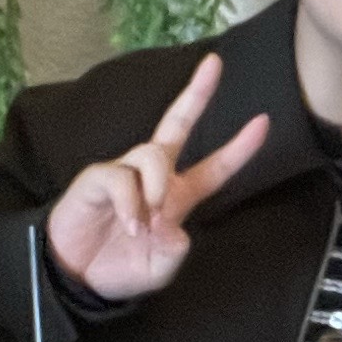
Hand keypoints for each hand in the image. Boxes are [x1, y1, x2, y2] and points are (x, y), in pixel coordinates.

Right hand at [43, 53, 270, 300]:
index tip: (263, 122)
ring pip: (152, 154)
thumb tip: (175, 229)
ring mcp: (125, 173)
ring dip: (156, 186)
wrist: (78, 277)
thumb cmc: (120, 267)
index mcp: (178, 196)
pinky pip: (120, 177)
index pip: (215, 168)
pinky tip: (130, 225)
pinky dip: (129, 202)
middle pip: (177, 124)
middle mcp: (153, 177)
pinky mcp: (98, 178)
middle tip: (216, 64)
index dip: (239, 148)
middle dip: (197, 94)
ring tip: (149, 218)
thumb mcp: (158, 269)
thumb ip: (174, 252)